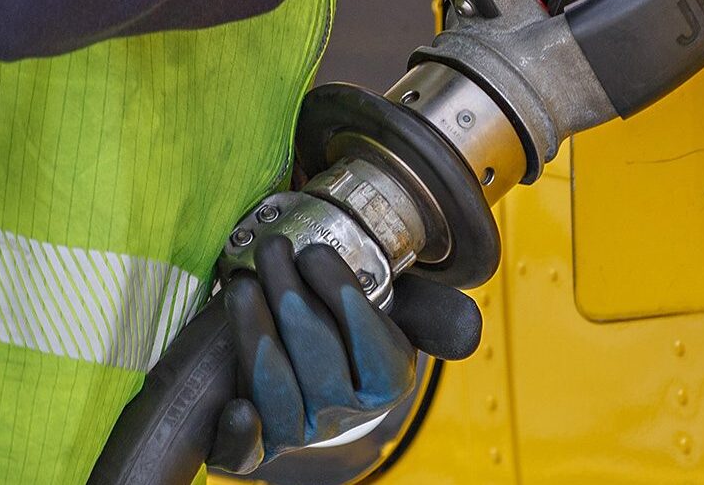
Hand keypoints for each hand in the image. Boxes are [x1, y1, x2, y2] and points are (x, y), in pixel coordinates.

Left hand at [206, 236, 480, 482]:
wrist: (305, 366)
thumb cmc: (344, 327)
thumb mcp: (394, 314)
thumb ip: (429, 311)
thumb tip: (469, 326)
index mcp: (387, 382)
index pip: (371, 344)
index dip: (341, 297)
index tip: (315, 251)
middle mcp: (345, 413)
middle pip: (319, 359)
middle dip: (291, 297)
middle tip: (273, 249)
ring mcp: (299, 430)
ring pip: (278, 390)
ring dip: (256, 333)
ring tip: (243, 283)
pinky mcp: (256, 445)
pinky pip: (247, 453)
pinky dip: (239, 434)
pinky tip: (234, 408)